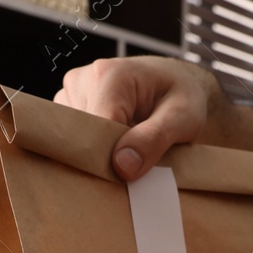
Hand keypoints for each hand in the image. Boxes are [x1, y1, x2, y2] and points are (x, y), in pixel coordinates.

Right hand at [54, 56, 225, 180]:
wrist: (176, 83)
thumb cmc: (182, 95)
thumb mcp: (183, 117)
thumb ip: (154, 139)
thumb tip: (122, 166)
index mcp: (107, 76)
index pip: (96, 133)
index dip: (113, 161)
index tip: (135, 176)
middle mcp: (82, 81)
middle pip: (83, 138)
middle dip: (107, 159)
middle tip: (138, 165)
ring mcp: (71, 94)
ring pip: (76, 143)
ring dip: (101, 155)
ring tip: (132, 148)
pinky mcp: (69, 108)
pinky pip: (75, 141)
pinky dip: (95, 150)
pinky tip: (118, 144)